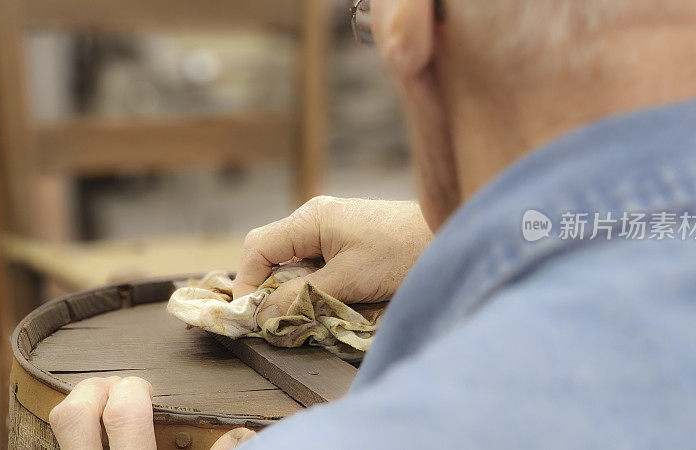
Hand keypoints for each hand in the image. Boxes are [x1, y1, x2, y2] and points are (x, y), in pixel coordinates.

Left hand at [50, 376, 255, 449]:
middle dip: (95, 388)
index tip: (144, 390)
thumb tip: (241, 433)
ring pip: (59, 427)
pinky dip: (76, 431)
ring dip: (80, 408)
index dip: (134, 390)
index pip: (124, 412)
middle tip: (117, 388)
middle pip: (73, 415)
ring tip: (103, 407)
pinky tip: (94, 433)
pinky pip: (60, 443)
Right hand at [233, 196, 431, 323]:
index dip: (246, 282)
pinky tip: (323, 299)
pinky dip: (311, 281)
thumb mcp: (347, 280)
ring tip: (299, 312)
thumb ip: (302, 295)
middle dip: (266, 285)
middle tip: (273, 317)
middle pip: (271, 251)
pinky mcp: (348, 239)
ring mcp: (332, 226)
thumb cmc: (401, 253)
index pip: (257, 247)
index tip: (250, 316)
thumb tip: (262, 314)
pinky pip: (314, 260)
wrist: (448, 236)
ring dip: (290, 286)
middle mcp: (315, 217)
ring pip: (293, 258)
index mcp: (310, 219)